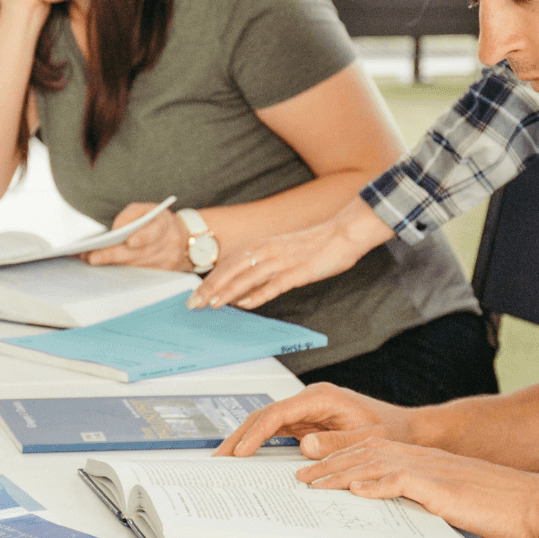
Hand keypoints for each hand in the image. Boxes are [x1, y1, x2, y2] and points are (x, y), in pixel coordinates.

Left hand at [82, 201, 190, 271]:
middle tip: (94, 257)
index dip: (143, 236)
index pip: (155, 231)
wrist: (181, 238)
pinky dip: (123, 271)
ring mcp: (167, 261)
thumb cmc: (157, 221)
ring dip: (115, 264)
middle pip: (140, 252)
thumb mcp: (146, 209)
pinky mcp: (163, 273)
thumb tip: (116, 229)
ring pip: (137, 265)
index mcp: (165, 224)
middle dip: (115, 255)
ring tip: (94, 260)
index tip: (129, 241)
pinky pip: (140, 274)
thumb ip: (130, 215)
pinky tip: (108, 267)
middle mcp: (169, 243)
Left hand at [190, 198, 391, 309]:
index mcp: (263, 245)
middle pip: (232, 270)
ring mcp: (283, 261)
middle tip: (194, 304)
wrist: (344, 232)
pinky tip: (245, 304)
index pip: (229, 264)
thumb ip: (264, 269)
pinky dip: (258, 295)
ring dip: (228, 292)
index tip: (196, 294)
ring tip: (212, 305)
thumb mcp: (284, 252)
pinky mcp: (299, 271)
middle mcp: (268, 250)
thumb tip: (244, 291)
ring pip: (248, 277)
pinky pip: (274, 285)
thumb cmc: (316, 244)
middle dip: (211, 288)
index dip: (211, 279)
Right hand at [214, 382, 415, 457]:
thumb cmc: (391, 431)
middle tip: (220, 458)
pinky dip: (261, 443)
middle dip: (241, 436)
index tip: (241, 451)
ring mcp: (307, 411)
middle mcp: (310, 401)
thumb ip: (337, 443)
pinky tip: (249, 458)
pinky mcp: (308, 423)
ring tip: (226, 460)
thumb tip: (304, 445)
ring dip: (246, 439)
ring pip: (267, 423)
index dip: (256, 433)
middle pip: (265, 415)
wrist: (407, 430)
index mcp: (322, 397)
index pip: (278, 413)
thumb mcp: (367, 439)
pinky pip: (278, 431)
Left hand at [297, 437, 538, 537]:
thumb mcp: (453, 497)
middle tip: (301, 475)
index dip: (341, 458)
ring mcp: (430, 470)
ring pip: (374, 464)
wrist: (534, 502)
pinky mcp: (440, 487)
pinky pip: (401, 482)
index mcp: (424, 460)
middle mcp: (422, 459)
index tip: (317, 468)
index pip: (372, 451)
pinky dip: (376, 486)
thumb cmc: (501, 503)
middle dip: (329, 464)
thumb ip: (424, 497)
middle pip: (364, 454)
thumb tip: (400, 509)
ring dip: (340, 474)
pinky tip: (357, 490)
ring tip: (314, 483)